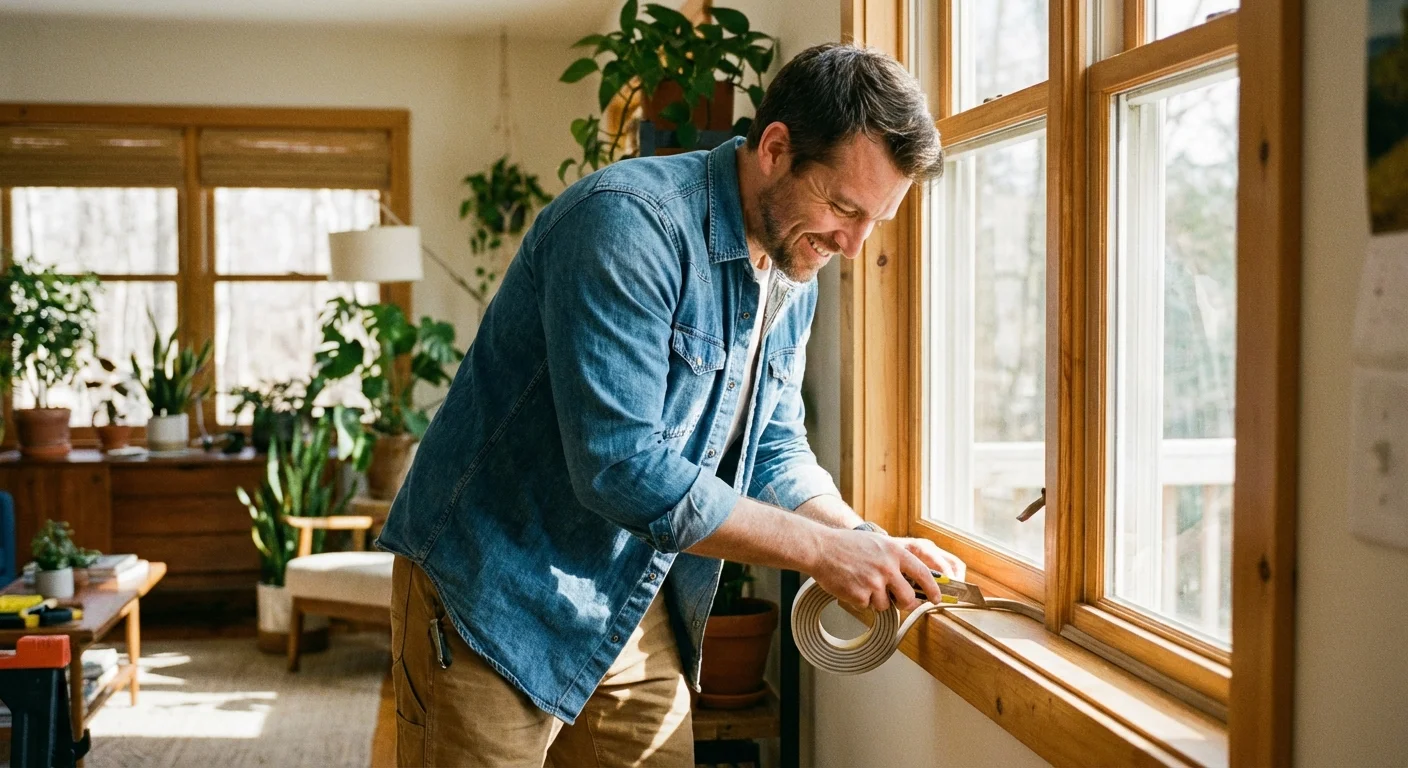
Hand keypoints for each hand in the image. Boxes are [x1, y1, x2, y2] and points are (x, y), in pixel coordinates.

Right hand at [808, 529, 966, 612]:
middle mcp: (887, 567)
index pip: (922, 573)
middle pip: (908, 597)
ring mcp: (874, 582)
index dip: (933, 589)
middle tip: (898, 601)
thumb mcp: (877, 543)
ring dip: (877, 600)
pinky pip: (867, 606)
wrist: (821, 548)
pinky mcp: (860, 595)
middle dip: (905, 603)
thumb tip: (913, 577)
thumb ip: (896, 558)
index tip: (936, 598)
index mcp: (894, 552)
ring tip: (863, 583)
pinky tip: (852, 586)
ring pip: (886, 605)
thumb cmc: (847, 545)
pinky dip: (861, 600)